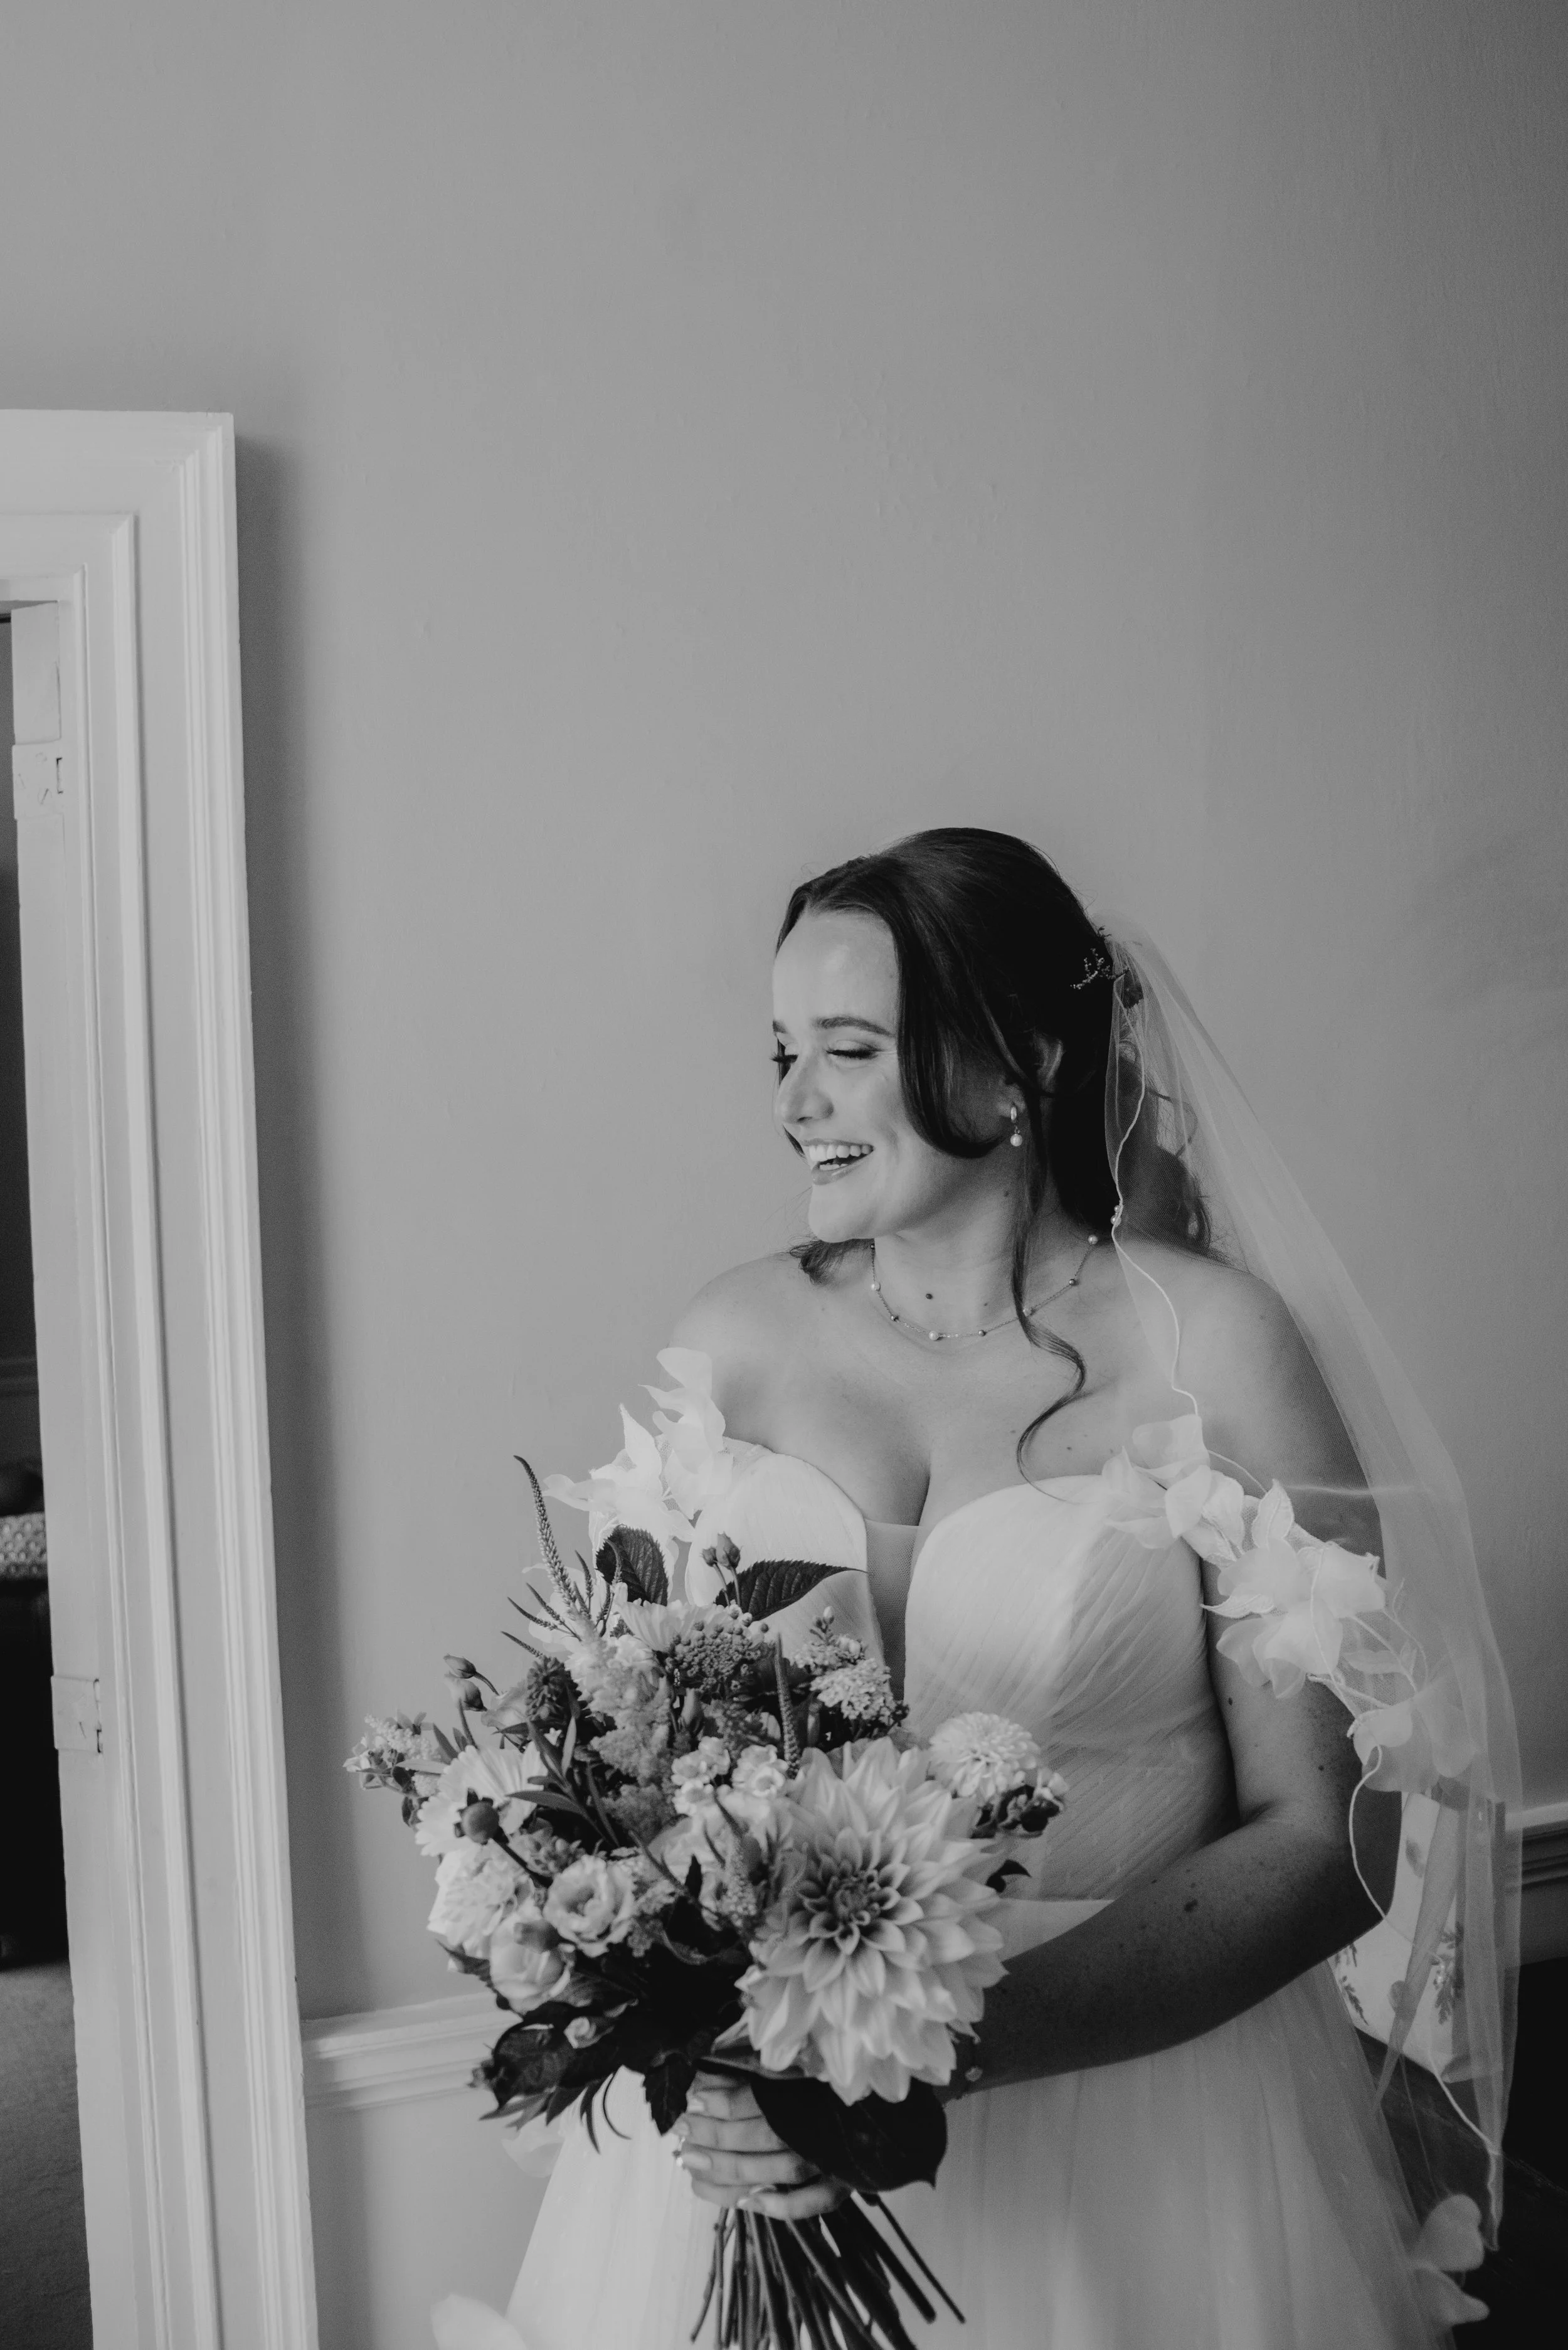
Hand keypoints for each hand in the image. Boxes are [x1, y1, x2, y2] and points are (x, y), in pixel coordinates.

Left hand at [674, 2069, 847, 2219]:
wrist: (881, 2105)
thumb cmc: (822, 2077)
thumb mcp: (788, 2063)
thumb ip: (753, 2070)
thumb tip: (705, 2075)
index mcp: (811, 2086)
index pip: (762, 2099)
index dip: (724, 2101)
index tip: (692, 2099)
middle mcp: (822, 2124)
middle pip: (764, 2136)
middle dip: (717, 2136)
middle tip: (681, 2133)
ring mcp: (835, 2157)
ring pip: (781, 2171)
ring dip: (732, 2173)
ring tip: (692, 2167)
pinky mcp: (845, 2182)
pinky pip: (815, 2201)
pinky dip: (781, 2206)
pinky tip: (746, 2203)